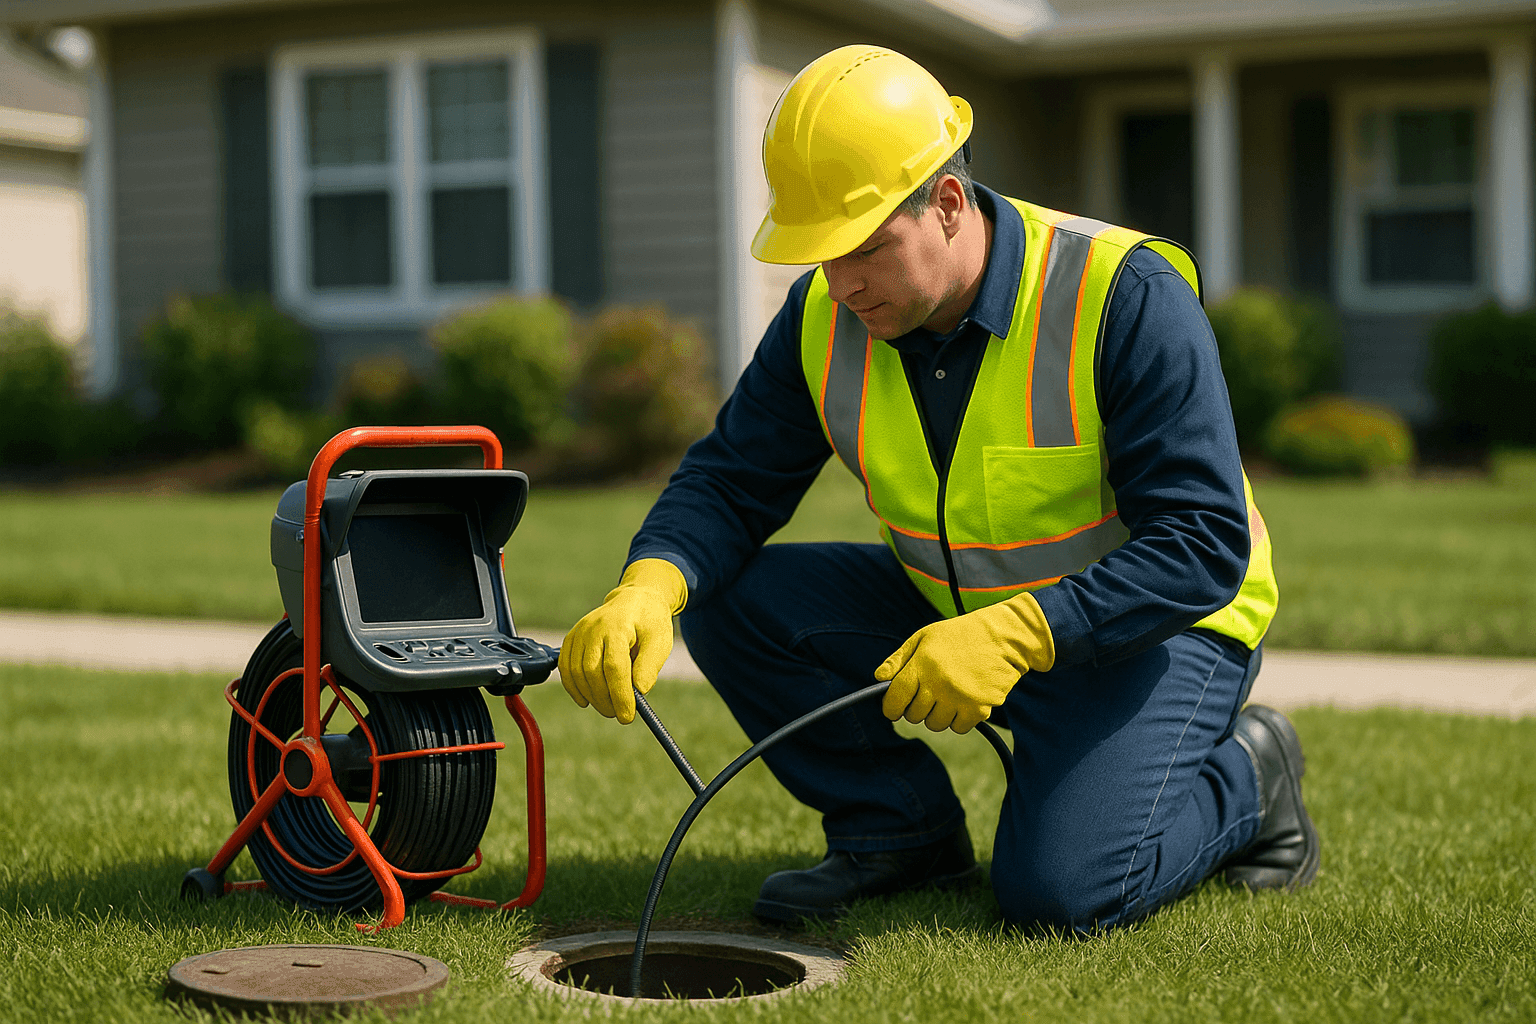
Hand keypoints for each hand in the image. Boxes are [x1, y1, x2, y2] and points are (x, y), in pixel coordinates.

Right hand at [559, 558, 687, 723]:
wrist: (635, 599)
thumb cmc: (650, 622)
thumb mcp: (660, 641)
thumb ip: (650, 666)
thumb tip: (639, 692)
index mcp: (617, 626)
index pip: (615, 667)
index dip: (620, 695)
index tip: (628, 716)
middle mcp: (593, 628)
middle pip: (592, 672)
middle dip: (605, 699)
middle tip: (620, 715)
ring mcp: (579, 632)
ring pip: (576, 672)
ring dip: (591, 697)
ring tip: (609, 708)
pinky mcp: (571, 638)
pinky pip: (565, 668)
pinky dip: (573, 687)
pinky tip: (586, 700)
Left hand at [875, 592, 1054, 732]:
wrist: (1004, 637)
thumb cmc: (960, 635)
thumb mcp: (924, 637)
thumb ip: (899, 658)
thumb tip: (878, 678)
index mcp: (922, 663)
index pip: (895, 699)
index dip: (891, 708)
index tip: (894, 708)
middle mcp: (939, 683)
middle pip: (913, 716)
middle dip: (915, 709)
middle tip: (927, 694)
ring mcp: (959, 698)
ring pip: (935, 724)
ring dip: (937, 715)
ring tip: (947, 694)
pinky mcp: (979, 709)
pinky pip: (958, 728)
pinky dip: (959, 719)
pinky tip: (964, 700)